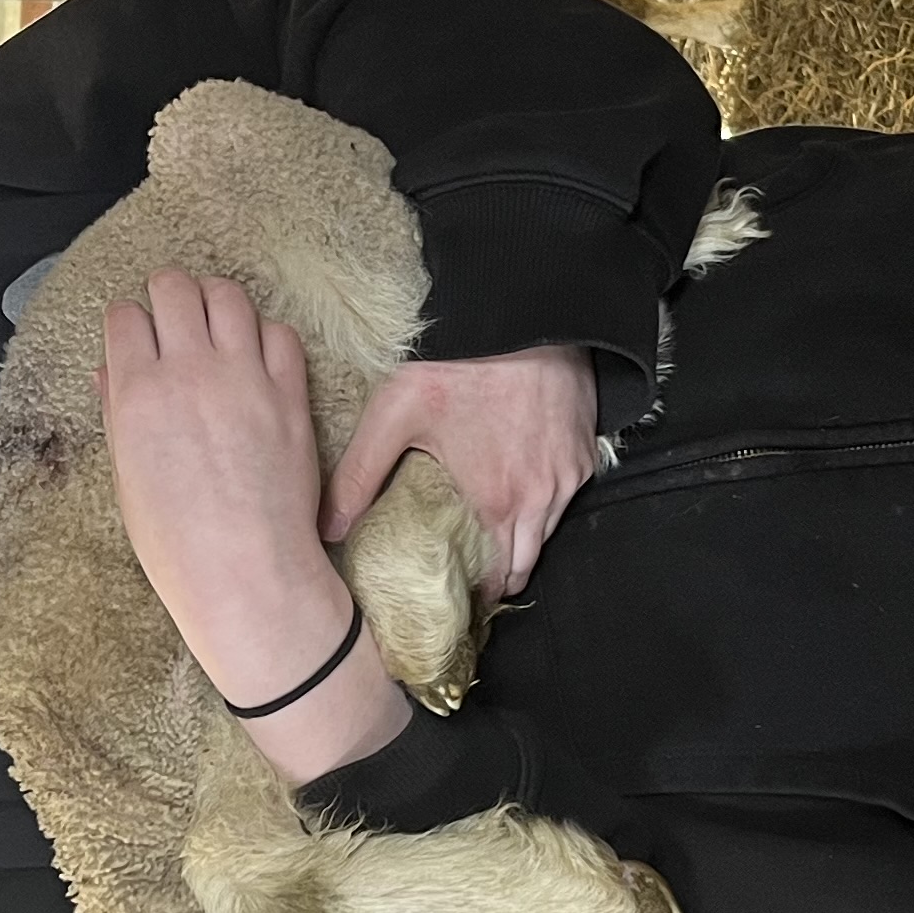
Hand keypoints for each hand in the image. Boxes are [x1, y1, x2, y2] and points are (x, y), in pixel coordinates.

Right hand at [101, 273, 411, 781]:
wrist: (245, 573)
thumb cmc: (177, 542)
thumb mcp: (127, 476)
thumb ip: (118, 411)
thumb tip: (109, 370)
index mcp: (137, 393)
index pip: (124, 316)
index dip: (128, 322)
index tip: (136, 337)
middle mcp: (189, 372)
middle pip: (174, 287)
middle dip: (168, 295)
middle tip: (174, 318)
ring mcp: (244, 378)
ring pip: (229, 296)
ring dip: (216, 302)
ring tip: (215, 324)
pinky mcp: (289, 393)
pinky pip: (280, 333)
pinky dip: (265, 336)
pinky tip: (257, 358)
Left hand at [322, 347, 600, 600]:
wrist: (523, 318)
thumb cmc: (459, 364)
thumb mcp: (395, 413)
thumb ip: (360, 474)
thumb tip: (329, 529)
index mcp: (496, 504)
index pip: (495, 580)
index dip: (476, 594)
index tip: (456, 594)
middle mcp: (539, 501)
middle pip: (525, 567)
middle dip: (500, 579)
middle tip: (472, 577)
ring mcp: (568, 479)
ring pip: (547, 534)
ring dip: (522, 543)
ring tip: (490, 539)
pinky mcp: (585, 456)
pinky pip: (566, 499)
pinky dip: (545, 507)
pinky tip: (518, 493)